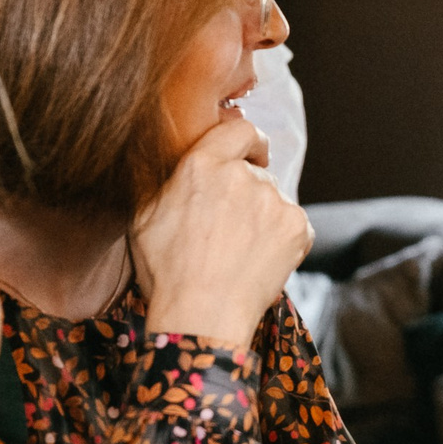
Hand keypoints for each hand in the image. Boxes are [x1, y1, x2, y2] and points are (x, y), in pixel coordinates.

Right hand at [133, 119, 311, 347]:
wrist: (202, 314)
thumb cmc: (167, 272)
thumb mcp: (145, 216)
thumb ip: (168, 179)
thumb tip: (180, 164)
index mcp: (202, 165)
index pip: (241, 129)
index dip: (249, 141)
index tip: (251, 155)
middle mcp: (241, 174)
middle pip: (255, 173)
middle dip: (246, 195)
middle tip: (227, 231)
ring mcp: (273, 200)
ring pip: (274, 201)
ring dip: (262, 219)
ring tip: (238, 254)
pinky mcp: (297, 226)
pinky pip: (293, 226)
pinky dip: (282, 241)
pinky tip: (258, 262)